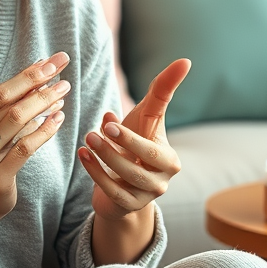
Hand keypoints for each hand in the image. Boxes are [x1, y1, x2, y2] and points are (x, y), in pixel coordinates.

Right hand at [0, 52, 70, 220]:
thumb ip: (3, 112)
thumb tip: (36, 75)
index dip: (24, 75)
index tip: (48, 61)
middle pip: (8, 105)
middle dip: (37, 83)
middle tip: (62, 68)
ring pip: (18, 123)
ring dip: (44, 102)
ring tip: (64, 89)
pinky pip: (25, 148)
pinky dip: (44, 130)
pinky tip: (59, 118)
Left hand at [78, 59, 189, 221]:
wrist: (122, 181)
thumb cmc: (135, 141)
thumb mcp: (146, 117)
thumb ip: (162, 92)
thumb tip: (184, 61)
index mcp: (169, 158)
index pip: (154, 146)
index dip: (132, 137)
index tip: (109, 122)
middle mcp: (163, 179)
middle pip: (142, 163)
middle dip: (118, 147)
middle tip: (95, 131)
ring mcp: (147, 196)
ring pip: (126, 178)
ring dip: (103, 158)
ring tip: (87, 138)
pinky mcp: (129, 206)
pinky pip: (111, 192)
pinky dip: (94, 173)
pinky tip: (82, 155)